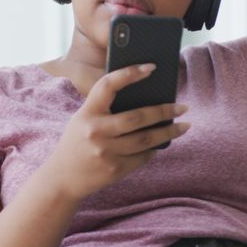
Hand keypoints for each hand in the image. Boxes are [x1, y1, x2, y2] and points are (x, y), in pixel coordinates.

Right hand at [40, 63, 190, 202]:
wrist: (62, 179)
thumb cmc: (77, 142)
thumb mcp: (83, 119)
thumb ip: (105, 108)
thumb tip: (146, 99)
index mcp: (87, 112)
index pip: (108, 85)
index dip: (130, 73)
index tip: (151, 67)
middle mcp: (95, 131)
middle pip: (138, 117)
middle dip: (165, 111)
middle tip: (182, 107)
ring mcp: (106, 152)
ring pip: (146, 139)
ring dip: (169, 132)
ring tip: (184, 126)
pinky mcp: (114, 170)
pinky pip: (142, 157)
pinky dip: (155, 149)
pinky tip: (163, 143)